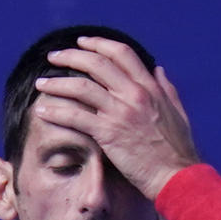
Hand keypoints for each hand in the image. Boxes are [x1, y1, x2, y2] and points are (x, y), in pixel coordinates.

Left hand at [33, 36, 200, 199]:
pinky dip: (56, 112)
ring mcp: (120, 113)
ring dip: (57, 83)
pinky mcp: (108, 134)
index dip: (99, 44)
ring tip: (42, 83)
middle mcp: (134, 94)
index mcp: (150, 87)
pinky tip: (42, 111)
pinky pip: (75, 117)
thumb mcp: (178, 113)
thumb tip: (158, 70)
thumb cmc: (178, 151)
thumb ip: (166, 89)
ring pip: (80, 87)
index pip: (121, 54)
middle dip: (70, 56)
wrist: (177, 177)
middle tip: (54, 57)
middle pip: (96, 64)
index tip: (82, 43)